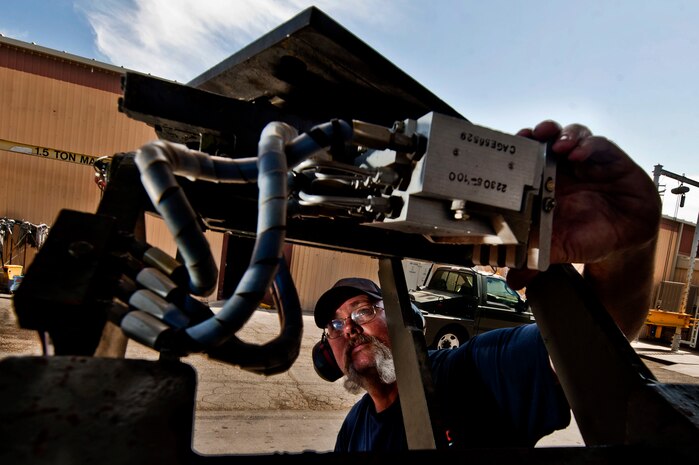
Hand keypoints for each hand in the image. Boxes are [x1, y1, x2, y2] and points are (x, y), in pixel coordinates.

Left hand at [507, 120, 660, 289]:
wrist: (625, 241)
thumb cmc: (588, 238)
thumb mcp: (561, 249)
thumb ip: (538, 258)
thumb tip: (513, 278)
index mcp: (544, 185)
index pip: (526, 160)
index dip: (516, 151)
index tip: (506, 148)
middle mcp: (563, 169)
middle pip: (545, 140)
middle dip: (535, 134)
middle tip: (528, 136)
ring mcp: (586, 161)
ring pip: (569, 136)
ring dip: (561, 134)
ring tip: (556, 144)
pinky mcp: (610, 159)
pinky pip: (598, 145)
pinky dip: (587, 145)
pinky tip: (580, 154)